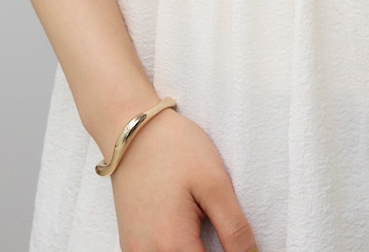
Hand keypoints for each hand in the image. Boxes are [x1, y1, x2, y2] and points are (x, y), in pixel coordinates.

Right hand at [110, 108, 257, 251]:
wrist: (133, 129)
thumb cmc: (175, 149)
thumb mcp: (215, 184)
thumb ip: (235, 230)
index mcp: (174, 245)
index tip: (238, 244)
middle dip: (210, 250)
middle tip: (217, 223)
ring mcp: (136, 251)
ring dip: (192, 250)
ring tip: (202, 226)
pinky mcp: (130, 243)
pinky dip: (175, 248)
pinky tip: (185, 230)